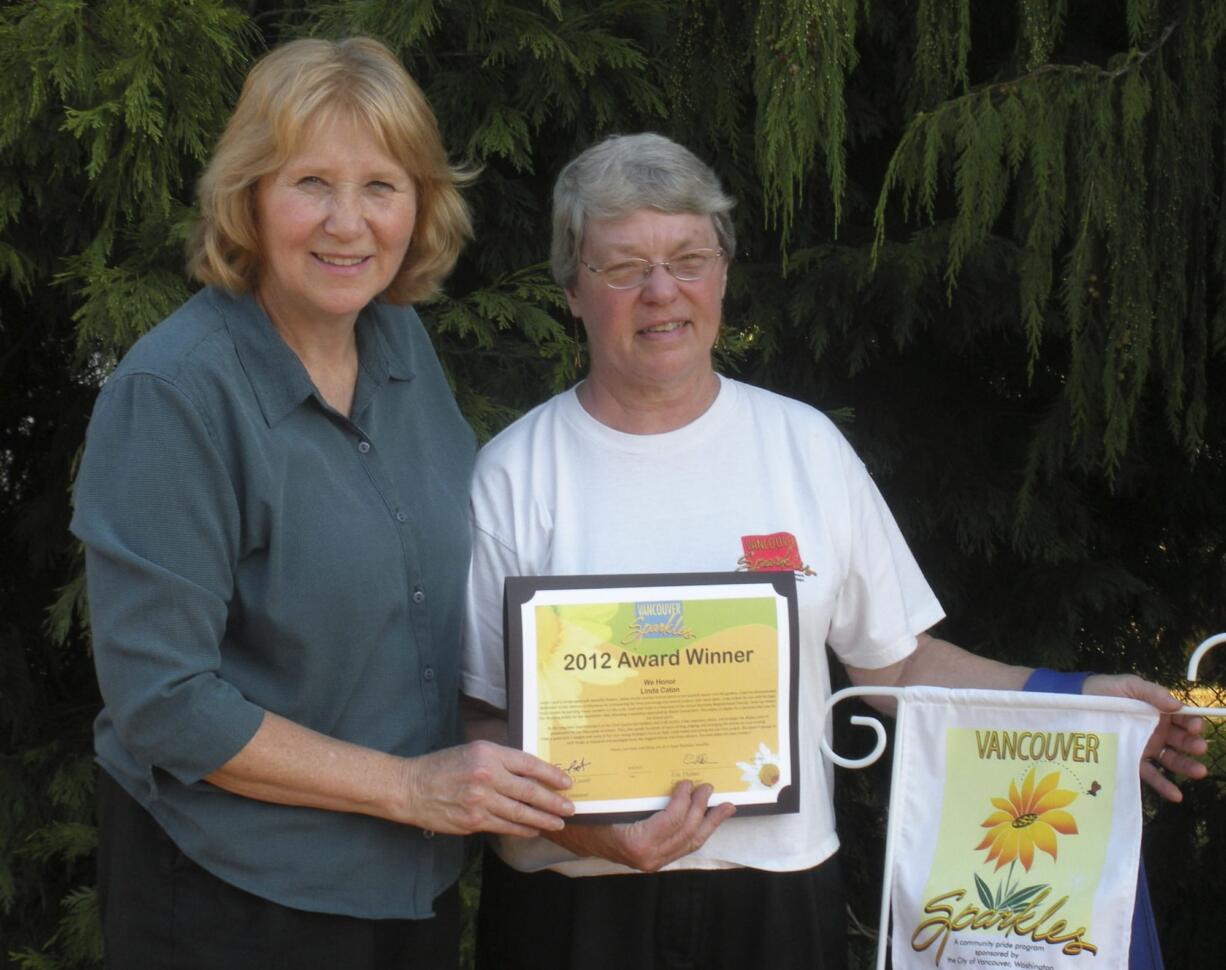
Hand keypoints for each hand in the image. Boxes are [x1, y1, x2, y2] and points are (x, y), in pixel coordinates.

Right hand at [399, 740, 574, 836]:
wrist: (411, 787)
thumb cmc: (443, 766)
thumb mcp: (473, 750)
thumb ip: (500, 760)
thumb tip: (531, 772)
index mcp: (488, 753)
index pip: (528, 764)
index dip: (551, 774)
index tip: (566, 782)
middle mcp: (486, 776)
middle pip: (529, 791)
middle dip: (553, 802)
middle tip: (570, 808)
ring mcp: (480, 800)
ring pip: (520, 813)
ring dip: (543, 819)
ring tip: (558, 823)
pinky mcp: (473, 821)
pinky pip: (504, 827)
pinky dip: (522, 830)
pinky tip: (534, 830)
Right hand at [546, 779, 735, 871]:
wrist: (575, 837)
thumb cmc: (589, 814)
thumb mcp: (609, 801)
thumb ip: (634, 793)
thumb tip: (657, 766)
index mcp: (636, 842)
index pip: (672, 821)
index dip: (685, 801)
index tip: (688, 783)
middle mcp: (648, 857)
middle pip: (686, 832)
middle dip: (702, 810)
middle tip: (709, 788)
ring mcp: (653, 862)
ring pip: (690, 843)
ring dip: (710, 824)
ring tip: (726, 808)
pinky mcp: (655, 861)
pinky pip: (682, 847)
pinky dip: (698, 833)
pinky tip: (708, 822)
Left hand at [1083, 674, 1208, 800]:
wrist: (1079, 702)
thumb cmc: (1107, 690)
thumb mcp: (1130, 685)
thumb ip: (1152, 692)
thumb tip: (1178, 705)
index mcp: (1160, 712)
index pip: (1183, 720)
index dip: (1192, 723)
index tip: (1195, 727)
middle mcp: (1157, 732)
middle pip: (1181, 741)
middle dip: (1193, 744)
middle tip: (1199, 747)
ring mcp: (1145, 748)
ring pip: (1171, 760)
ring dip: (1186, 766)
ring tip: (1199, 772)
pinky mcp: (1132, 760)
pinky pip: (1151, 775)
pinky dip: (1164, 786)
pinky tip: (1176, 795)